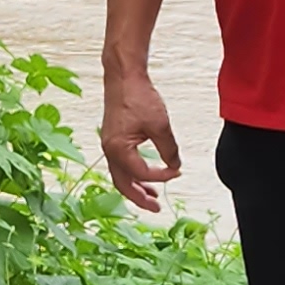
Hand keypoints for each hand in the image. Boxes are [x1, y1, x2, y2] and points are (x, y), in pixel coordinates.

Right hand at [100, 69, 183, 211]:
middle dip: (139, 198)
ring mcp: (108, 145)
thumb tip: (175, 166)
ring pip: (120, 175)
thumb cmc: (138, 97)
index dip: (161, 176)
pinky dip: (132, 173)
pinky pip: (120, 164)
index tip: (177, 171)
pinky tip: (145, 172)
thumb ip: (169, 149)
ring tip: (152, 195)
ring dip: (135, 187)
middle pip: (123, 184)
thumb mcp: (160, 125)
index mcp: (118, 149)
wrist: (123, 77)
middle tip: (156, 207)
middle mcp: (109, 150)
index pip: (141, 173)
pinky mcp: (111, 138)